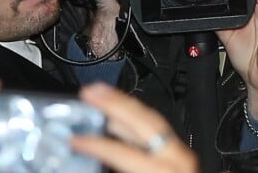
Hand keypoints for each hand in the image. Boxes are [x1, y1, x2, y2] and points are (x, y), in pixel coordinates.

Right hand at [72, 83, 198, 172]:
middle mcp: (176, 160)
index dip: (97, 145)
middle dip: (114, 104)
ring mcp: (182, 156)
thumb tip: (94, 161)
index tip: (75, 140)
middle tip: (88, 92)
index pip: (124, 153)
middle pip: (142, 122)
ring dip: (123, 103)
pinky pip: (156, 128)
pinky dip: (135, 117)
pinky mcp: (182, 156)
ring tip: (100, 92)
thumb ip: (115, 169)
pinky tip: (119, 113)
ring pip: (151, 119)